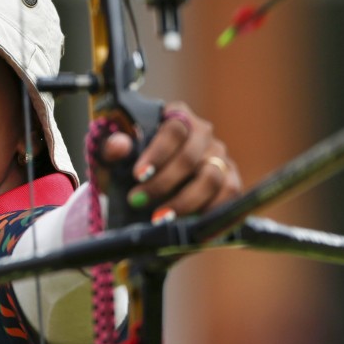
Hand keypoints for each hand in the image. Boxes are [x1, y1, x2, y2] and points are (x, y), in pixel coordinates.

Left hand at [102, 102, 241, 217]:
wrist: (145, 192)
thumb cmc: (130, 168)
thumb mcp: (114, 158)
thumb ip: (112, 148)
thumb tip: (119, 146)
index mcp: (176, 117)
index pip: (174, 129)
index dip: (157, 153)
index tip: (139, 174)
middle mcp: (203, 134)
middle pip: (191, 157)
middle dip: (163, 183)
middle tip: (139, 201)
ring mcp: (219, 158)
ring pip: (211, 179)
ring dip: (185, 202)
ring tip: (160, 218)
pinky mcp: (230, 182)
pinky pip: (230, 197)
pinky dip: (212, 213)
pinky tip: (191, 226)